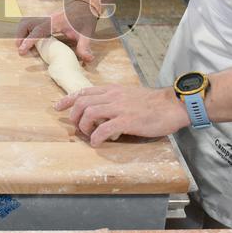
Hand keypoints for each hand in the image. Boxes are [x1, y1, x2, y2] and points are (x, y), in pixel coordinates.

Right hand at [15, 0, 98, 62]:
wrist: (85, 4)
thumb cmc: (85, 18)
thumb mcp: (86, 33)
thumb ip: (85, 47)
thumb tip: (88, 59)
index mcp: (55, 22)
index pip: (38, 30)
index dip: (29, 40)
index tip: (22, 49)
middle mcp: (48, 18)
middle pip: (27, 23)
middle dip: (20, 35)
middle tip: (19, 49)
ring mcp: (46, 17)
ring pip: (27, 22)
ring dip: (22, 32)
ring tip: (21, 45)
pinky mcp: (46, 19)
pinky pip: (32, 23)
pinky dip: (27, 30)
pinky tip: (30, 40)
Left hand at [55, 85, 189, 146]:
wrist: (173, 105)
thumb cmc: (154, 103)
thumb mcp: (130, 95)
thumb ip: (115, 100)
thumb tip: (103, 111)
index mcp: (113, 89)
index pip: (84, 91)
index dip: (68, 99)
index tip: (57, 107)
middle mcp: (113, 96)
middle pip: (82, 102)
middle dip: (73, 116)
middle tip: (76, 127)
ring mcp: (120, 107)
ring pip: (89, 113)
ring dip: (84, 126)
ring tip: (88, 135)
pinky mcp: (127, 120)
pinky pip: (104, 128)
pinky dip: (96, 137)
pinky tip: (97, 143)